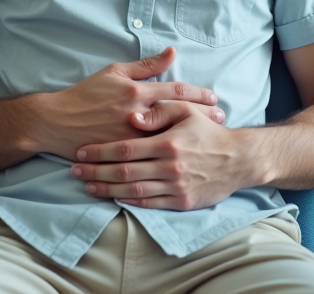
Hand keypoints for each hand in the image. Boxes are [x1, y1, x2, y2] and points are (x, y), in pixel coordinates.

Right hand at [34, 47, 223, 159]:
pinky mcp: (122, 156)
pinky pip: (151, 157)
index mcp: (136, 92)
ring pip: (169, 137)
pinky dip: (169, 155)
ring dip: (190, 137)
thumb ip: (145, 65)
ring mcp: (130, 138)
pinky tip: (182, 156)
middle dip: (202, 117)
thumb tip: (172, 52)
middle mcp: (137, 115)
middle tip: (221, 118)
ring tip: (209, 138)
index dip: (198, 95)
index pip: (175, 92)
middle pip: (179, 116)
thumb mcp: (114, 72)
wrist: (56, 122)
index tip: (214, 98)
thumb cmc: (85, 95)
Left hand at [71, 101, 246, 209]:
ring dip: (106, 189)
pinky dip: (128, 202)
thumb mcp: (187, 112)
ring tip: (88, 186)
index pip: (125, 149)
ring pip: (133, 191)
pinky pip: (149, 203)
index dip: (100, 151)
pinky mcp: (181, 201)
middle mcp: (169, 167)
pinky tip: (114, 196)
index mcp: (168, 143)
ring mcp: (175, 186)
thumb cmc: (209, 132)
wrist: (238, 159)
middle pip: (123, 172)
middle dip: (95, 172)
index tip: (82, 151)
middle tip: (75, 171)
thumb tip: (132, 116)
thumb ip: (159, 110)